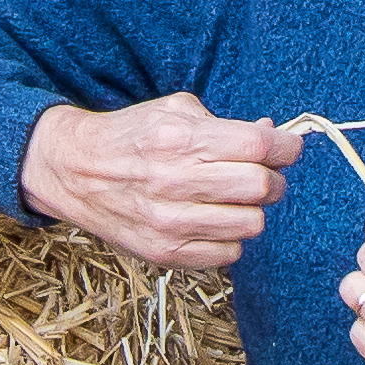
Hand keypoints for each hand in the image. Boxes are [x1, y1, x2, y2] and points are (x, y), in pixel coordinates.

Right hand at [20, 96, 299, 269]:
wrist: (75, 172)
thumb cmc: (131, 135)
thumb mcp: (174, 111)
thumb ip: (227, 124)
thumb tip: (273, 132)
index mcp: (181, 139)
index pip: (258, 145)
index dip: (286, 146)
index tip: (289, 146)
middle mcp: (176, 182)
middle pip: (261, 186)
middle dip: (273, 178)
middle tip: (264, 174)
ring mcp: (170, 223)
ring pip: (252, 223)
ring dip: (252, 209)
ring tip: (234, 199)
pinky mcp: (166, 253)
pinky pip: (229, 253)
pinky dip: (230, 237)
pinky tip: (213, 220)